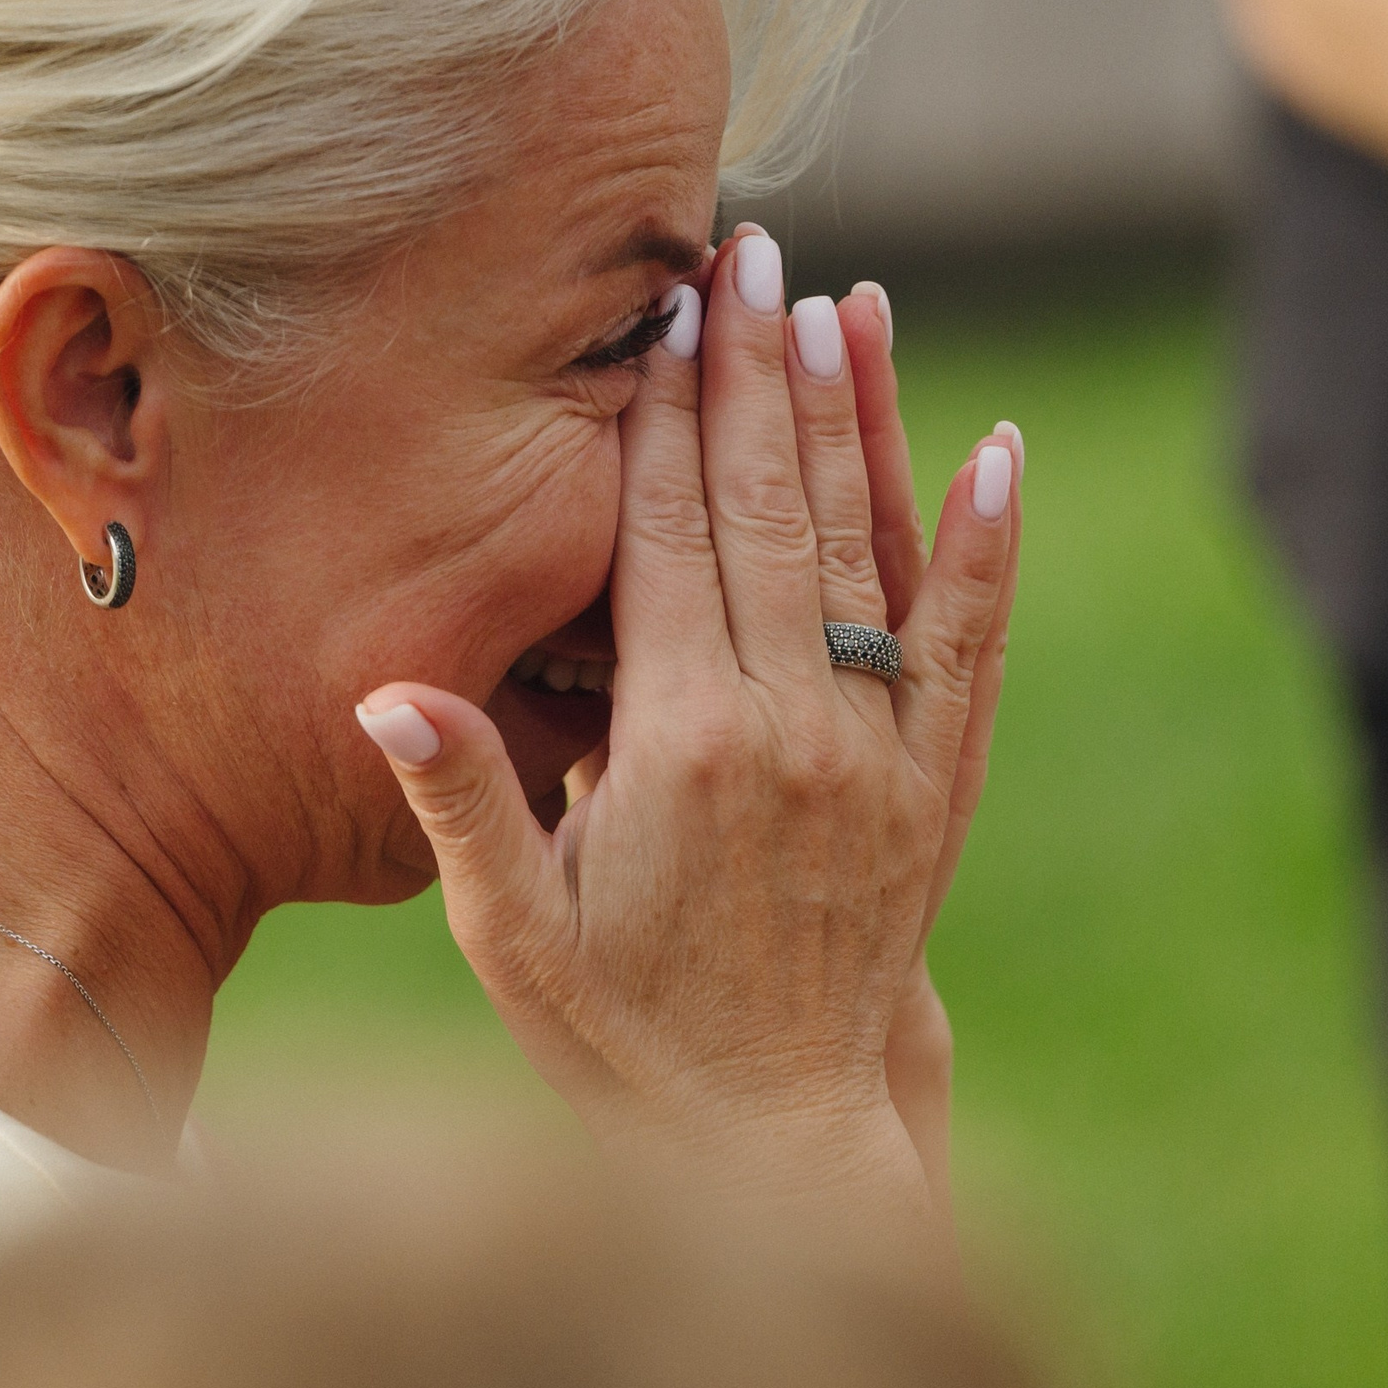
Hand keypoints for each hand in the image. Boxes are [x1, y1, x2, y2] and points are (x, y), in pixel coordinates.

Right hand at [357, 233, 1020, 1223]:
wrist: (774, 1134)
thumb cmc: (623, 1038)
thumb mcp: (515, 936)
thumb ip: (467, 803)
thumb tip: (386, 693)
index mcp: (679, 751)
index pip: (665, 543)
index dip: (658, 420)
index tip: (658, 316)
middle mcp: (792, 734)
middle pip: (766, 517)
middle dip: (753, 378)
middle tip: (751, 254)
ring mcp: (878, 757)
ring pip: (869, 554)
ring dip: (856, 423)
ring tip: (847, 304)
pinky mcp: (936, 790)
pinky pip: (968, 646)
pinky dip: (985, 547)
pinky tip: (1001, 451)